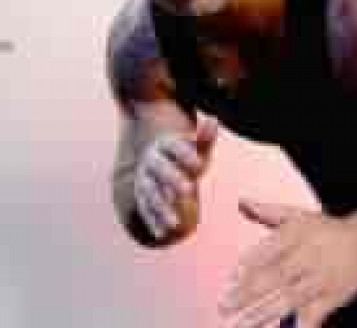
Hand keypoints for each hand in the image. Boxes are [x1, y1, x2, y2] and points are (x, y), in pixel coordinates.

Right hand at [134, 117, 217, 239]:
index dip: (187, 155)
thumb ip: (205, 137)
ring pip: (151, 195)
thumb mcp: (194, 145)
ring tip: (176, 224)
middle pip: (161, 171)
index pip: (175, 148)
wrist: (156, 161)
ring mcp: (144, 180)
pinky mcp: (141, 197)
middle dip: (174, 179)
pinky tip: (162, 235)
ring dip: (162, 208)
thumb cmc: (183, 155)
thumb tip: (214, 120)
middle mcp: (152, 162)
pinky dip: (153, 222)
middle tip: (189, 190)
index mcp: (165, 145)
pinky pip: (145, 211)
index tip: (200, 165)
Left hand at [219, 199, 356, 327]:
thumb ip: (268, 211)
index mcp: (297, 233)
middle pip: (276, 276)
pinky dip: (299, 326)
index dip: (248, 264)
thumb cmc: (325, 230)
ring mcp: (321, 279)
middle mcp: (309, 256)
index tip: (230, 279)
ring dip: (264, 313)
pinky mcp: (332, 299)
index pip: (269, 249)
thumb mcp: (299, 214)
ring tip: (240, 324)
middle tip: (225, 305)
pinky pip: (313, 316)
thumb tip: (242, 202)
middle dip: (249, 293)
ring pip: (290, 299)